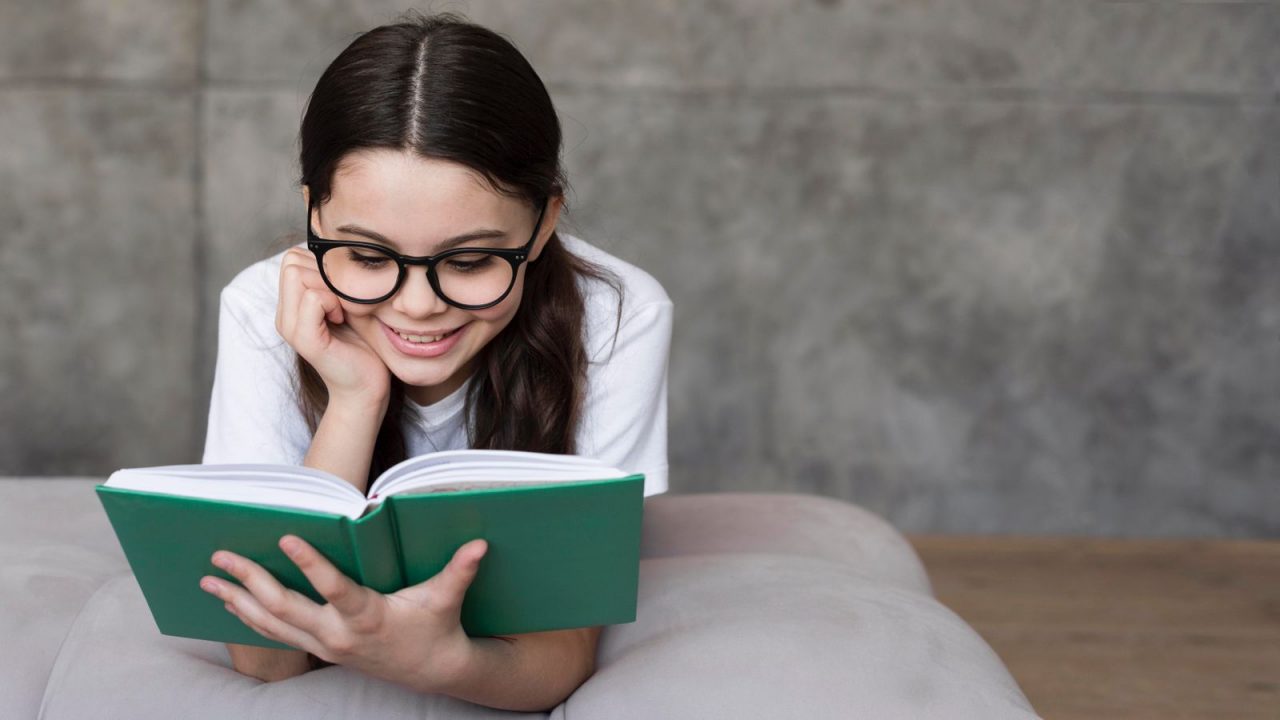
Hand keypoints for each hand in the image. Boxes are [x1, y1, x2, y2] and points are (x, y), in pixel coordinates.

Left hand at [199, 535, 487, 692]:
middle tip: (223, 555)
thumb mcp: (445, 598)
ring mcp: (324, 645)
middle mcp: (338, 635)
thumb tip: (480, 543)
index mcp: (369, 617)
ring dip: (238, 600)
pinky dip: (249, 616)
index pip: (334, 589)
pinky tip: (230, 601)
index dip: (310, 564)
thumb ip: (459, 570)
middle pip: (284, 607)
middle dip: (250, 579)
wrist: (431, 671)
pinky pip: (275, 633)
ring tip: (209, 579)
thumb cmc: (437, 627)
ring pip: (270, 623)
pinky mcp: (319, 649)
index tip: (286, 537)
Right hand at [276, 247, 389, 404]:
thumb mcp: (348, 302)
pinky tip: (341, 320)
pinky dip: (332, 303)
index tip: (341, 292)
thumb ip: (334, 280)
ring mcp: (290, 327)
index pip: (292, 258)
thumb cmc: (364, 342)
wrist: (369, 385)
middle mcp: (285, 314)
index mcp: (292, 304)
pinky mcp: (305, 340)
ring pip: (299, 275)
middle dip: (324, 273)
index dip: (320, 266)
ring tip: (342, 311)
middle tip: (343, 301)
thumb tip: (338, 247)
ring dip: (329, 287)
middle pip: (292, 262)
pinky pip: (313, 298)